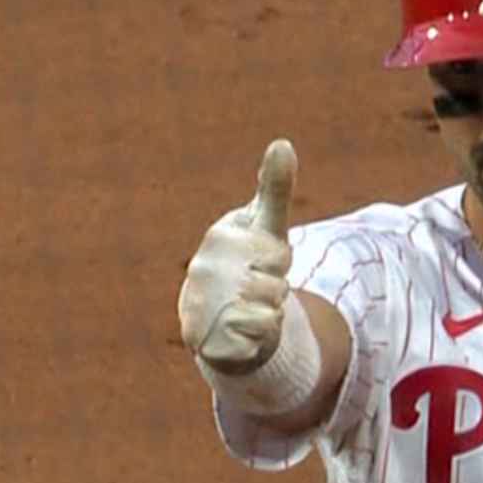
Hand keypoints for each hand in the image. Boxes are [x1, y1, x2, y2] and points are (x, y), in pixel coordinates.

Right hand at [177, 139, 295, 371]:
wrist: (220, 319)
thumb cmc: (247, 265)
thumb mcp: (265, 227)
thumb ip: (275, 188)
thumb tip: (283, 143)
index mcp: (221, 236)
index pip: (279, 255)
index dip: (279, 262)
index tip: (262, 260)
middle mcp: (204, 268)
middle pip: (276, 286)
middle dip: (275, 291)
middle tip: (255, 287)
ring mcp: (200, 304)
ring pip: (268, 313)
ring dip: (267, 315)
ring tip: (246, 308)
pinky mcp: (201, 340)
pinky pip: (256, 337)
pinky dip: (256, 339)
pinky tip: (239, 331)